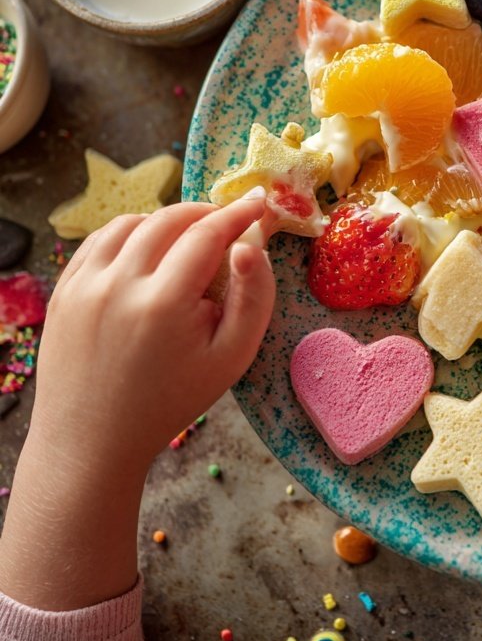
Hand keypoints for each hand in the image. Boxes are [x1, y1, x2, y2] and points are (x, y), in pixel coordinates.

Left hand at [0, 194, 274, 610]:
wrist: (93, 439)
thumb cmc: (172, 400)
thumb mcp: (232, 358)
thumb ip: (253, 297)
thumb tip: (249, 245)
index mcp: (163, 303)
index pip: (207, 233)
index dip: (238, 213)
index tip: (259, 202)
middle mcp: (117, 284)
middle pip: (168, 219)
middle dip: (205, 213)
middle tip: (228, 223)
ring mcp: (83, 284)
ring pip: (131, 223)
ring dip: (166, 221)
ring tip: (189, 239)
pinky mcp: (63, 289)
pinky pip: (100, 240)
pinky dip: (131, 234)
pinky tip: (149, 252)